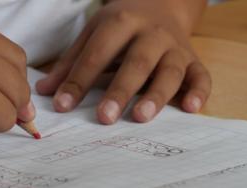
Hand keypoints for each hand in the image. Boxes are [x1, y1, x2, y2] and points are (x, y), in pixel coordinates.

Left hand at [36, 0, 210, 123]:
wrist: (160, 4)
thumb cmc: (121, 25)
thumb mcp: (93, 34)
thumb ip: (70, 63)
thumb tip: (44, 92)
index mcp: (120, 22)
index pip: (96, 54)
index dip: (78, 81)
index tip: (62, 107)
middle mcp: (151, 33)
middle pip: (136, 62)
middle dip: (120, 90)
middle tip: (104, 118)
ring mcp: (175, 46)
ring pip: (170, 71)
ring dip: (157, 94)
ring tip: (140, 117)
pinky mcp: (193, 59)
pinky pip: (201, 76)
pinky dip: (199, 92)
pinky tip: (191, 108)